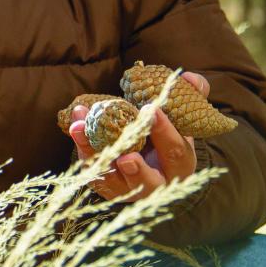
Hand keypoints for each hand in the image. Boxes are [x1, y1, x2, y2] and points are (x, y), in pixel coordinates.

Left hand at [66, 71, 209, 201]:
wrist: (148, 154)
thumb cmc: (167, 131)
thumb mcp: (181, 115)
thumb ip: (190, 95)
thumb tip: (189, 78)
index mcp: (180, 165)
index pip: (175, 152)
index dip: (164, 132)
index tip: (151, 110)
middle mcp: (156, 183)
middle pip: (147, 183)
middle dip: (137, 170)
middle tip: (127, 157)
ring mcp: (128, 188)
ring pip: (111, 178)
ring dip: (94, 152)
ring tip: (81, 129)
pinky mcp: (105, 185)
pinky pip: (91, 170)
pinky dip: (82, 148)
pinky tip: (76, 126)